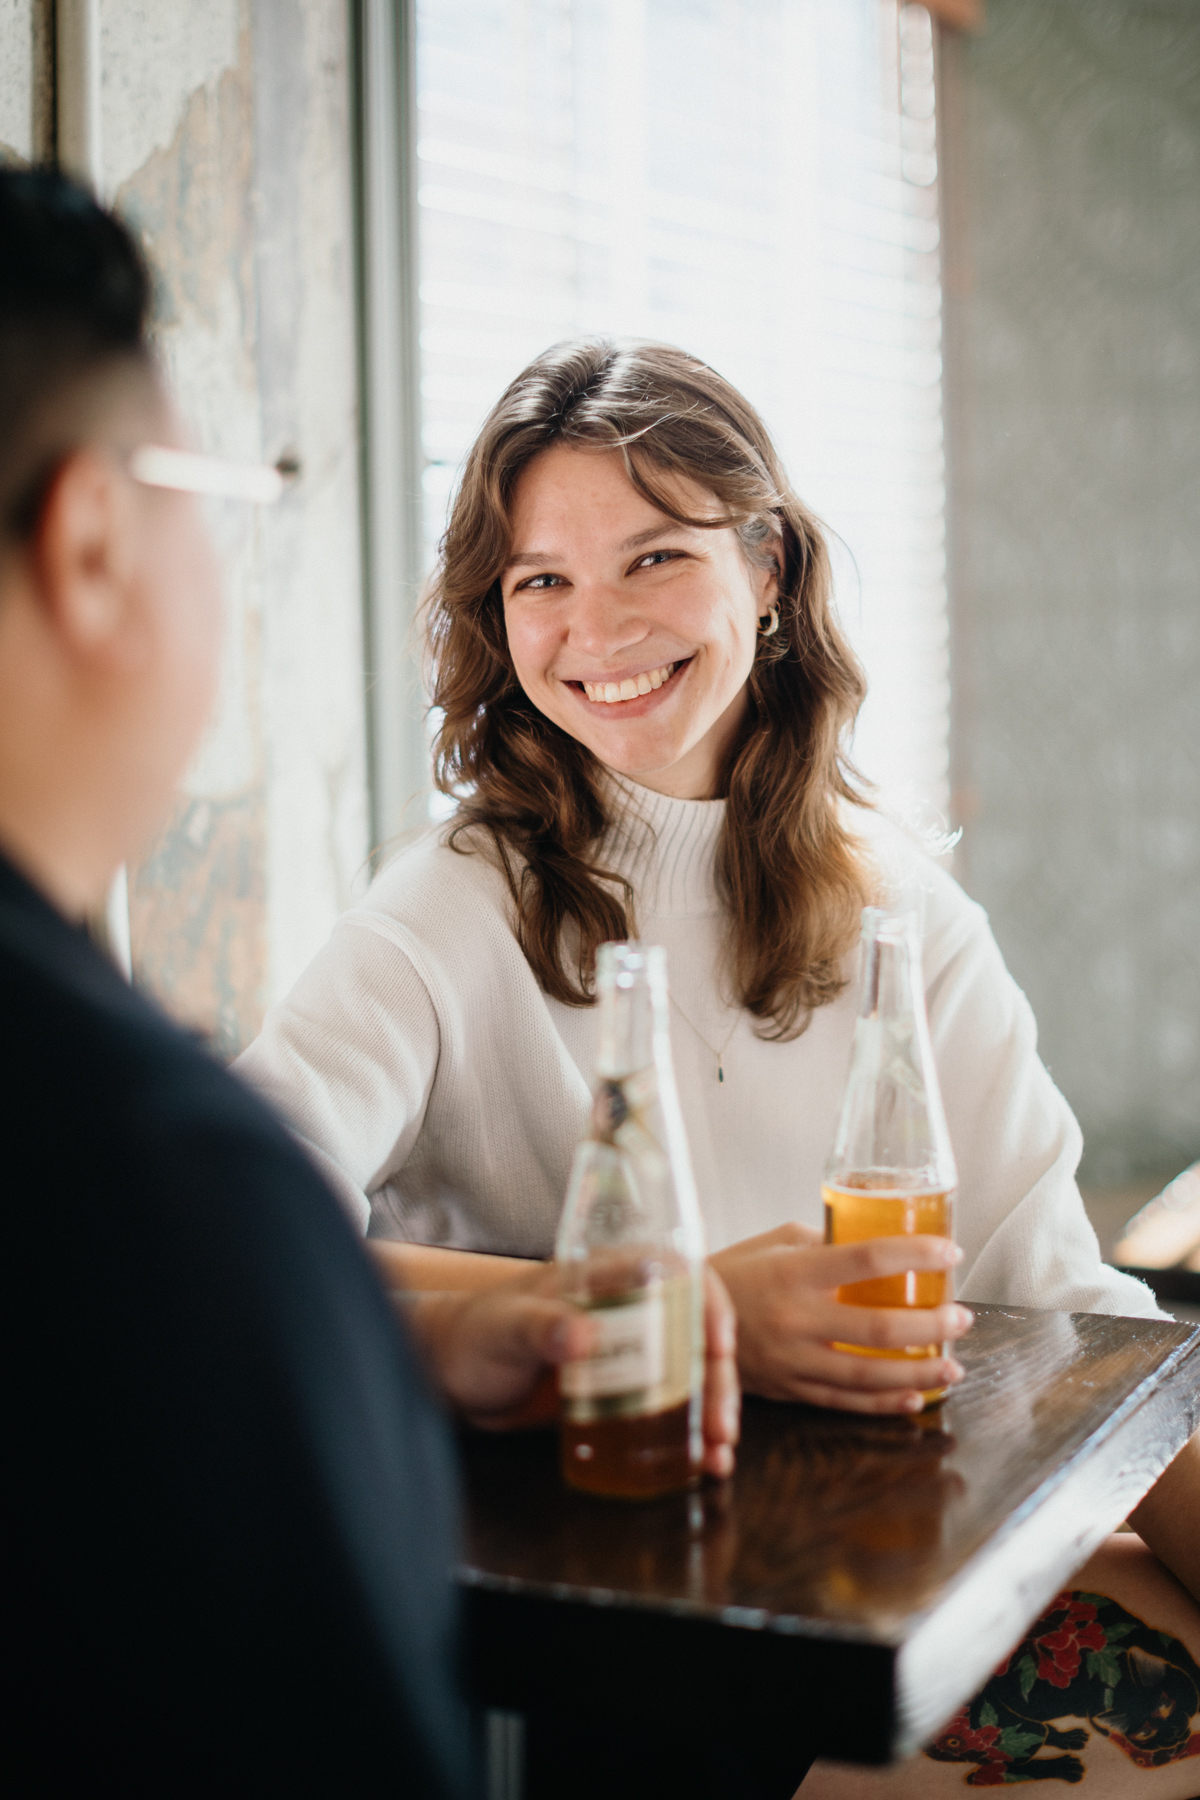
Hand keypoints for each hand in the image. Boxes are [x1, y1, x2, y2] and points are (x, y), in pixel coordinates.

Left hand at [405, 1263, 740, 1477]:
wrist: (450, 1378)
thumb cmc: (473, 1334)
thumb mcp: (506, 1329)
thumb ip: (541, 1328)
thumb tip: (585, 1335)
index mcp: (605, 1277)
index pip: (676, 1274)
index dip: (709, 1303)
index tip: (720, 1344)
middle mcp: (627, 1311)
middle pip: (694, 1333)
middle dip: (718, 1378)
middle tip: (721, 1425)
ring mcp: (626, 1355)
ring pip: (689, 1375)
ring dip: (713, 1412)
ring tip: (718, 1454)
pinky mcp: (618, 1395)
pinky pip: (666, 1410)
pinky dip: (689, 1436)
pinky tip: (702, 1464)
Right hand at [710, 1223, 971, 1411]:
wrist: (681, 1319)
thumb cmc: (734, 1272)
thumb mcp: (775, 1243)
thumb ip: (825, 1244)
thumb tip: (877, 1244)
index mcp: (794, 1272)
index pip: (868, 1259)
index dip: (915, 1256)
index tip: (950, 1253)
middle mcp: (797, 1318)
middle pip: (880, 1328)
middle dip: (931, 1325)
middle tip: (961, 1317)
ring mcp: (794, 1360)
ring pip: (869, 1376)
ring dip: (920, 1372)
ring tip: (952, 1365)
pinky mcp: (790, 1389)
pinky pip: (846, 1403)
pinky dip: (885, 1403)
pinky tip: (915, 1396)